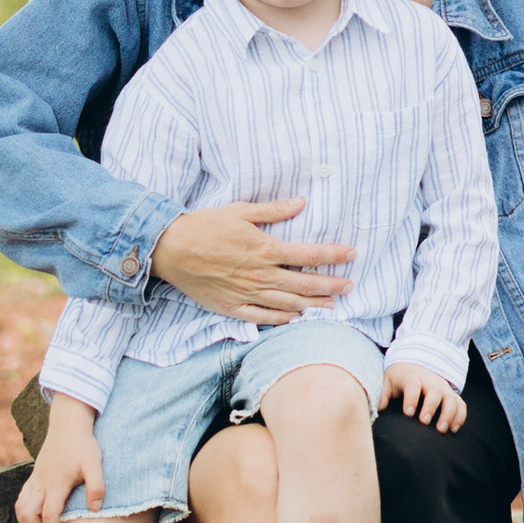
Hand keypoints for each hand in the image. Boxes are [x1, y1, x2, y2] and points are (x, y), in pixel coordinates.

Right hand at [17, 403, 99, 522]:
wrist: (68, 424)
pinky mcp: (34, 476)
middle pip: (27, 516)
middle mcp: (42, 484)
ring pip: (20, 508)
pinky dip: (24, 511)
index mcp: (56, 484)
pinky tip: (38, 513)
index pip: (48, 516)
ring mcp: (35, 480)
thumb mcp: (95, 464)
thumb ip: (97, 486)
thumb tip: (95, 509)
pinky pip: (21, 498)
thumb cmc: (83, 445)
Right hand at [151, 195, 352, 322]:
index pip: (309, 255)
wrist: (171, 248)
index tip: (352, 255)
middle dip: (331, 285)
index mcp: (266, 249)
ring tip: (331, 305)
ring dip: (313, 305)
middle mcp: (261, 275)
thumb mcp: (241, 210)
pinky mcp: (232, 306)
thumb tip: (301, 202)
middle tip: (350, 285)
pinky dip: (282, 320)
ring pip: (288, 304)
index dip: (334, 256)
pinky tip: (295, 319)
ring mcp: (247, 293)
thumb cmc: (205, 225)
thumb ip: (274, 210)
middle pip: (305, 284)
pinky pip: (262, 317)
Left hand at [382, 358, 467, 431]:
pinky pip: (460, 405)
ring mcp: (443, 388)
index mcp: (412, 378)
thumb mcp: (388, 382)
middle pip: (435, 392)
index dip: (411, 398)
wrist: (415, 364)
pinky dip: (460, 417)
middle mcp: (430, 382)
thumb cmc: (399, 378)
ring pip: (451, 399)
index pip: (413, 385)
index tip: (407, 413)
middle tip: (424, 422)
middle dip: (431, 406)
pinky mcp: (451, 395)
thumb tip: (378, 411)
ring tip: (441, 430)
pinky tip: (453, 430)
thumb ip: (382, 395)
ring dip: (448, 414)